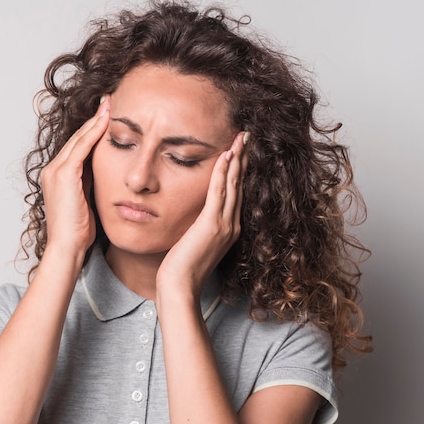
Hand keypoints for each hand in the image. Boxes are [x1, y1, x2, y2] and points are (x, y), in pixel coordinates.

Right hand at [40, 97, 109, 255]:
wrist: (67, 247)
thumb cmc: (79, 232)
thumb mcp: (87, 201)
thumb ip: (91, 184)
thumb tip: (107, 172)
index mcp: (58, 176)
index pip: (77, 146)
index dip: (92, 130)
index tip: (108, 115)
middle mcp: (53, 169)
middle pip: (77, 138)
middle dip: (95, 119)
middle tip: (110, 101)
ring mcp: (56, 170)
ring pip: (79, 139)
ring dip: (96, 120)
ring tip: (111, 104)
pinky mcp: (64, 175)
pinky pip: (81, 147)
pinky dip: (94, 133)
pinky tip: (107, 121)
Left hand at [157, 130, 248, 296]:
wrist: (180, 287)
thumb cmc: (182, 270)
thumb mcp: (193, 244)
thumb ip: (198, 229)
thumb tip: (193, 218)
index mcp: (228, 230)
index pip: (235, 194)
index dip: (238, 171)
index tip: (239, 151)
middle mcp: (231, 226)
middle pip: (239, 185)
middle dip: (242, 159)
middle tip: (244, 135)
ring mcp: (224, 226)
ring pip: (233, 185)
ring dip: (236, 159)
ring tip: (240, 138)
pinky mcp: (212, 225)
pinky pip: (219, 193)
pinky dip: (223, 173)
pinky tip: (226, 156)